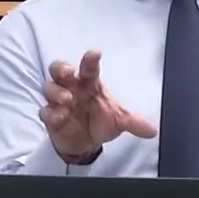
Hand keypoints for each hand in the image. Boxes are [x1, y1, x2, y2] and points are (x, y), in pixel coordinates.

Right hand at [39, 49, 156, 158]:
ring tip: (68, 100)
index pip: (88, 66)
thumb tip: (153, 130)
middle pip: (59, 68)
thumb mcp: (119, 120)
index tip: (95, 54)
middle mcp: (72, 87)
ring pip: (48, 87)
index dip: (90, 59)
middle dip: (61, 68)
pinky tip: (60, 116)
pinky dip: (51, 112)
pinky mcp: (51, 117)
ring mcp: (58, 101)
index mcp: (89, 82)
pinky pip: (45, 111)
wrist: (86, 143)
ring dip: (56, 91)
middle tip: (69, 74)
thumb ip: (133, 123)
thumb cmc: (100, 121)